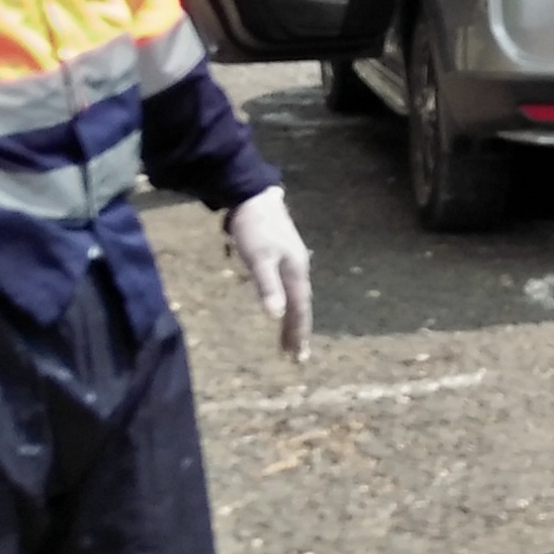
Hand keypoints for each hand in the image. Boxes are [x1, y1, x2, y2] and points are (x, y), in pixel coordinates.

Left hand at [225, 189, 312, 361]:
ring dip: (292, 320)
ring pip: (295, 298)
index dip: (298, 334)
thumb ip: (268, 287)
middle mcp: (298, 270)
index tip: (297, 357)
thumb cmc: (254, 229)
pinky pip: (289, 288)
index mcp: (296, 273)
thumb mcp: (258, 259)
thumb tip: (276, 316)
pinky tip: (282, 306)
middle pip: (300, 306)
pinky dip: (287, 304)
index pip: (299, 311)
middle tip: (295, 357)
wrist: (253, 196)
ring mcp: (292, 262)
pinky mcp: (283, 256)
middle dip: (297, 332)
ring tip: (289, 339)